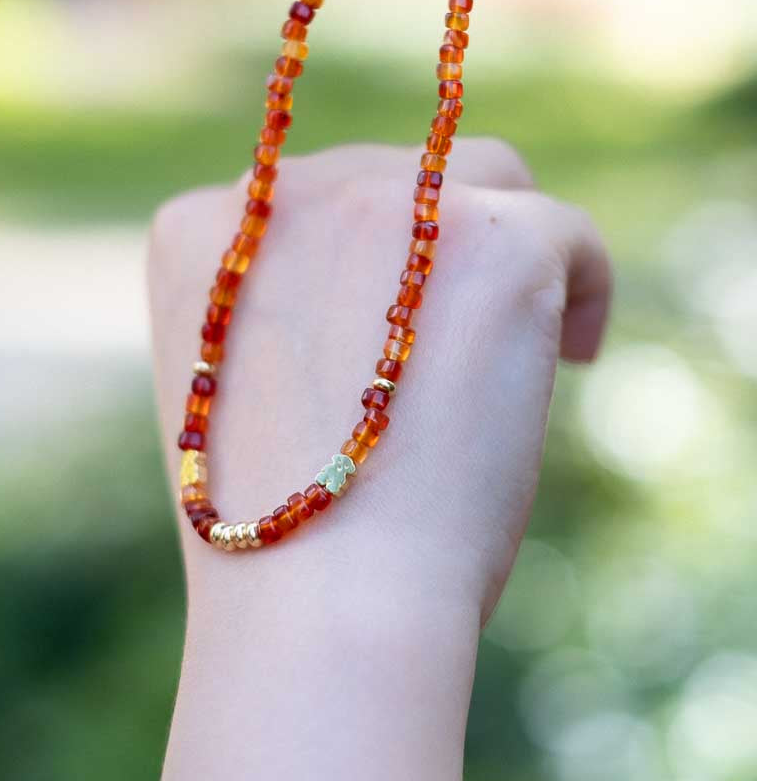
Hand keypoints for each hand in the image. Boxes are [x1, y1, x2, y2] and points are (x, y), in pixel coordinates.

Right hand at [149, 140, 610, 624]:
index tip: (390, 321)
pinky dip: (582, 287)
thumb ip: (279, 314)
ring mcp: (380, 203)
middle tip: (457, 338)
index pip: (300, 203)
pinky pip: (564, 228)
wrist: (318, 600)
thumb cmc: (275, 530)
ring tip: (528, 337)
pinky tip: (574, 353)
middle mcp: (281, 192)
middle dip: (428, 251)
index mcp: (199, 234)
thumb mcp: (236, 393)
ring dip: (502, 251)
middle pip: (391, 181)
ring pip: (480, 180)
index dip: (356, 257)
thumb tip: (374, 290)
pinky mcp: (488, 237)